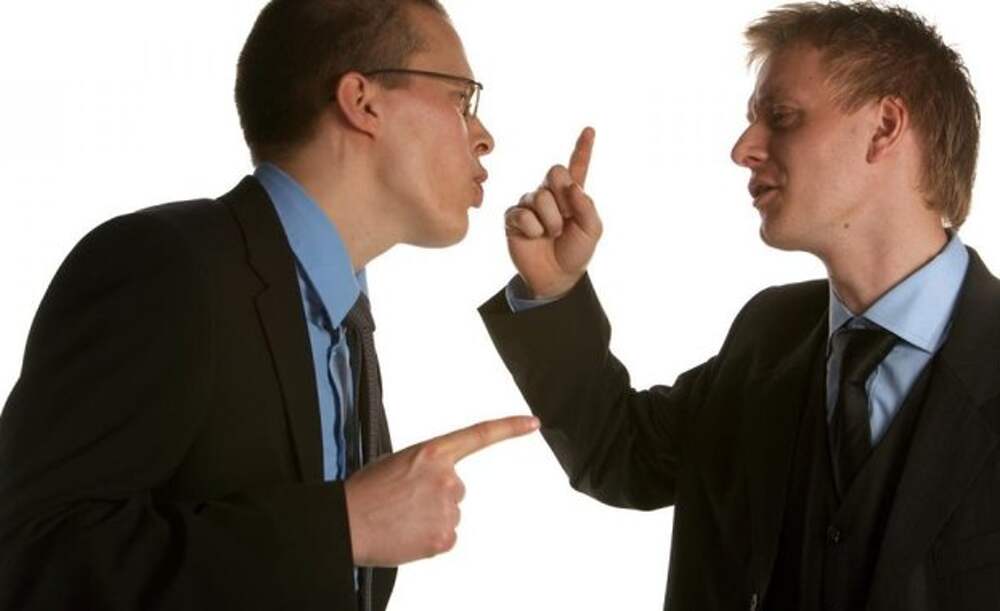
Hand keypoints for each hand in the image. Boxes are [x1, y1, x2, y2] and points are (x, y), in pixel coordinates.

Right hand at [344, 415, 539, 566]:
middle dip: (434, 495)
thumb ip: (427, 467)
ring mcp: (448, 509)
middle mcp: (446, 478)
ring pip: (449, 513)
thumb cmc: (365, 493)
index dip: (509, 428)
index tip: (531, 422)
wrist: (346, 523)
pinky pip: (445, 536)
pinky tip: (407, 534)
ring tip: (400, 518)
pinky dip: (429, 538)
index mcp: (432, 453)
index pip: (479, 435)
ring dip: (429, 517)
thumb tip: (440, 483)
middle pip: (456, 488)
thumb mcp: (397, 463)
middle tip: (404, 501)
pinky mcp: (444, 537)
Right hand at [505, 127, 600, 298]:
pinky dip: (534, 229)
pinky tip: (534, 238)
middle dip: (563, 195)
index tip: (590, 130)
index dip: (583, 148)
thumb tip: (572, 186)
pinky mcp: (514, 218)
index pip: (577, 166)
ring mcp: (530, 205)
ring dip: (551, 221)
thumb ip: (586, 206)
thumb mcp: (592, 230)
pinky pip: (523, 214)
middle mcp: (550, 194)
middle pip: (555, 172)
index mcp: (572, 194)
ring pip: (539, 197)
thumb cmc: (576, 252)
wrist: (556, 277)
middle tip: (566, 218)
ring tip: (551, 234)